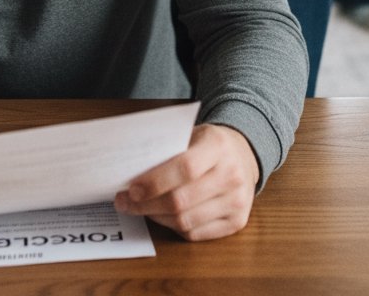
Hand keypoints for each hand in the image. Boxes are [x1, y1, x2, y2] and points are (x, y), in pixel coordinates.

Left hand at [114, 123, 259, 241]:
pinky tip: (162, 216)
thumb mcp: (192, 134)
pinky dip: (173, 227)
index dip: (155, 181)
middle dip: (146, 204)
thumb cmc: (208, 144)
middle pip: (181, 200)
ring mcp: (237, 201)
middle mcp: (232, 174)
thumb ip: (168, 150)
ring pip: (185, 221)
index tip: (131, 188)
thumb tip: (131, 173)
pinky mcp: (237, 222)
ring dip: (156, 217)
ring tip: (140, 209)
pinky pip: (195, 233)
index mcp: (218, 145)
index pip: (185, 168)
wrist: (243, 154)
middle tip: (125, 202)